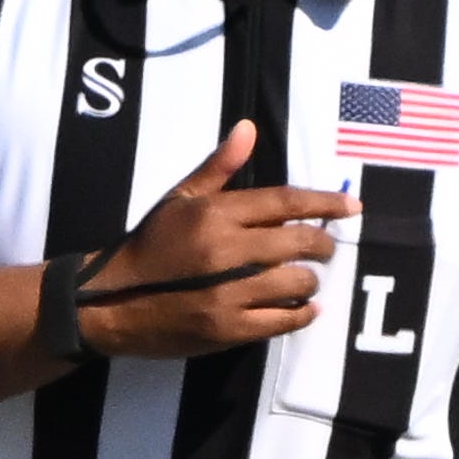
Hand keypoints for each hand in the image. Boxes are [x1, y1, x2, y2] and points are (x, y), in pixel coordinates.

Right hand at [72, 124, 351, 360]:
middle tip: (326, 248)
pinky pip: (282, 321)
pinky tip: (304, 310)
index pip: (286, 201)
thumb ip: (218, 168)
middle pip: (299, 242)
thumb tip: (249, 128)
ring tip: (305, 280)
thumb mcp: (177, 201)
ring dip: (310, 281)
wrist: (105, 303)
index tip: (352, 207)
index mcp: (216, 214)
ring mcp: (228, 294)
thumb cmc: (148, 247)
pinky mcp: (227, 329)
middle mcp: (227, 251)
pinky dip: (301, 315)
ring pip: (296, 283)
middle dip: (323, 244)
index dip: (326, 202)